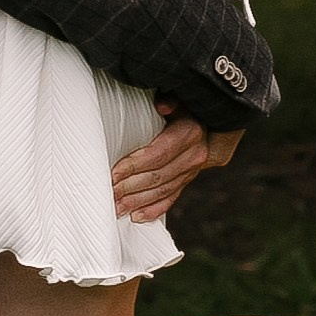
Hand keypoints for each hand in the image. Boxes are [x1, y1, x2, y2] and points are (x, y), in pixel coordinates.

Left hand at [108, 107, 241, 224]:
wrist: (206, 120)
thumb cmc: (182, 106)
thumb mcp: (178, 98)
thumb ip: (170, 100)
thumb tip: (162, 105)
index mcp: (190, 133)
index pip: (157, 154)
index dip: (134, 166)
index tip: (114, 174)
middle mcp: (194, 155)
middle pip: (157, 176)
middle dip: (130, 187)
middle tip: (108, 194)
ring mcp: (192, 171)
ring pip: (162, 190)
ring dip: (137, 201)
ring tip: (116, 208)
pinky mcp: (187, 181)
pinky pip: (171, 198)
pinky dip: (154, 209)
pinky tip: (137, 216)